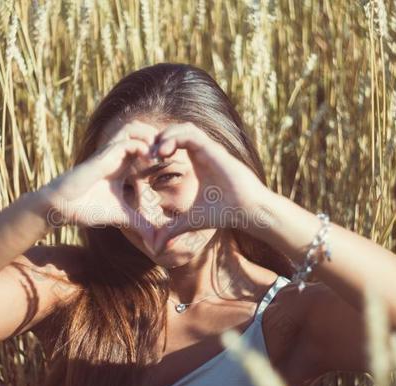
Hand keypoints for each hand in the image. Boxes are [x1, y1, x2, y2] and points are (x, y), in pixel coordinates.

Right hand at [37, 120, 161, 248]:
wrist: (63, 207)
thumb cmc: (88, 208)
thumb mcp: (122, 217)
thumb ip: (140, 224)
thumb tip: (156, 243)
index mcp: (124, 165)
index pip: (147, 146)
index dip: (162, 151)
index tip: (175, 163)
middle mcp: (118, 155)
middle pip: (144, 131)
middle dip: (160, 139)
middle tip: (171, 154)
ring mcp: (111, 153)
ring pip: (135, 129)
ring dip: (150, 138)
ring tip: (160, 155)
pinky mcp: (103, 156)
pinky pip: (126, 141)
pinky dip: (140, 146)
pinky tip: (149, 159)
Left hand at [149, 122, 275, 253]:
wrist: (247, 211)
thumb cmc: (223, 214)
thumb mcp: (189, 221)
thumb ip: (172, 230)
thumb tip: (155, 247)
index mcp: (198, 162)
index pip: (177, 142)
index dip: (160, 147)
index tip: (148, 162)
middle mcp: (204, 152)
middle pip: (178, 130)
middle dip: (160, 138)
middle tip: (148, 155)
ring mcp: (210, 149)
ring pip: (184, 128)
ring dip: (166, 135)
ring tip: (156, 153)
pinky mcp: (214, 150)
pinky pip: (191, 134)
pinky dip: (175, 138)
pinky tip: (164, 153)